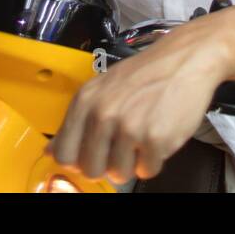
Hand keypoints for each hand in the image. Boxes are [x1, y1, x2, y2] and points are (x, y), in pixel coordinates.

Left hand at [44, 18, 227, 185]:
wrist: (184, 59)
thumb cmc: (144, 74)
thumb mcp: (102, 88)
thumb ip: (76, 121)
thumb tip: (50, 151)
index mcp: (86, 100)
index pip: (63, 154)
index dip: (78, 161)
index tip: (92, 155)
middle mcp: (103, 113)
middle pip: (91, 169)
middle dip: (107, 164)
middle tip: (122, 146)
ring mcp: (130, 127)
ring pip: (119, 174)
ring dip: (133, 162)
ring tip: (143, 136)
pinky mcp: (156, 139)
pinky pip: (147, 171)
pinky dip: (154, 160)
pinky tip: (158, 134)